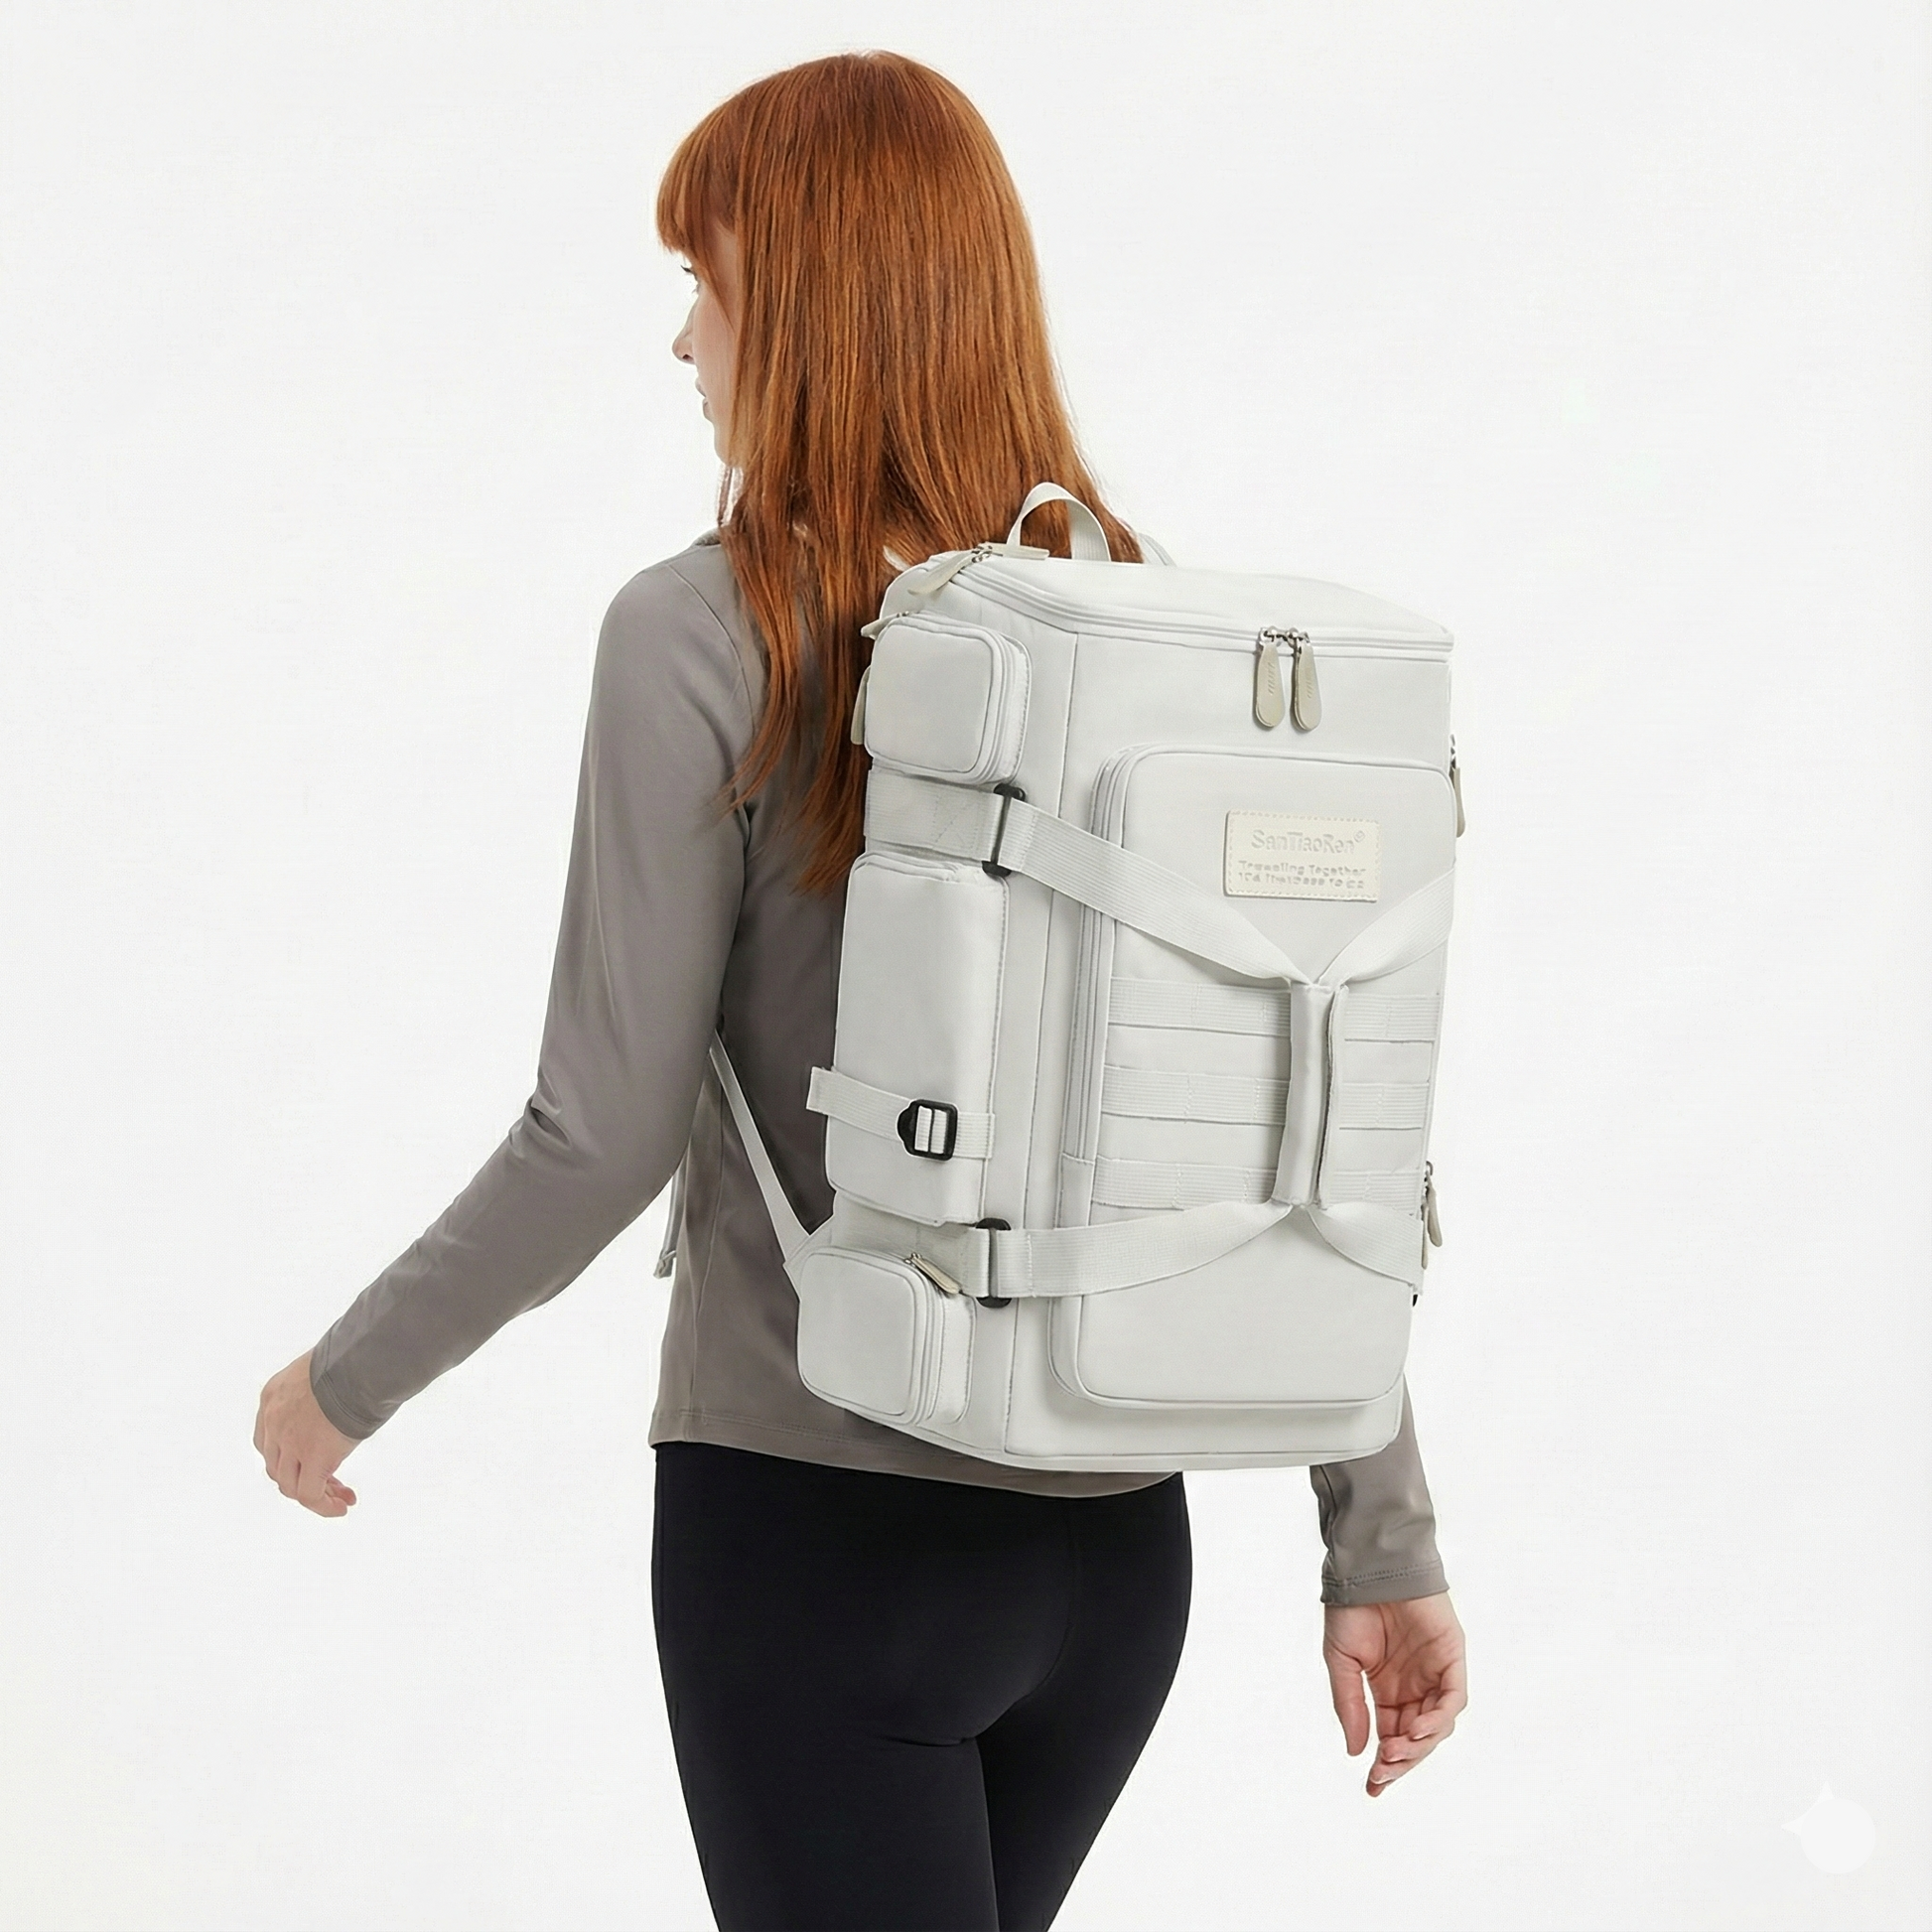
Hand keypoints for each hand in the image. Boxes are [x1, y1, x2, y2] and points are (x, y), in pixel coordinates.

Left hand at [254, 1349, 362, 1516]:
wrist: (363, 1361)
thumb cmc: (356, 1358)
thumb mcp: (323, 1373)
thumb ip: (320, 1395)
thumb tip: (339, 1406)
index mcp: (272, 1396)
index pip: (267, 1440)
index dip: (288, 1458)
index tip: (312, 1461)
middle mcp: (273, 1420)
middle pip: (276, 1466)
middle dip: (301, 1478)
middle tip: (332, 1485)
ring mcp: (289, 1441)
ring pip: (290, 1485)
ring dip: (315, 1495)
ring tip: (340, 1500)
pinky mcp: (312, 1457)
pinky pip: (310, 1495)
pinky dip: (323, 1506)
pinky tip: (341, 1508)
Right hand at [1322, 1589, 1465, 1795]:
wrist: (1368, 1568)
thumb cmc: (1352, 1608)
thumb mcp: (1341, 1662)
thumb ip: (1349, 1705)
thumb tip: (1356, 1751)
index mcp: (1388, 1690)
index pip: (1391, 1737)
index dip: (1385, 1765)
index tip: (1372, 1788)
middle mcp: (1415, 1686)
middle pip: (1416, 1738)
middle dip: (1401, 1760)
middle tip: (1382, 1772)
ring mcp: (1435, 1673)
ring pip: (1437, 1724)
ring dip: (1419, 1744)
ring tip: (1395, 1751)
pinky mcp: (1452, 1657)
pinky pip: (1453, 1698)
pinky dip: (1439, 1718)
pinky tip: (1416, 1729)